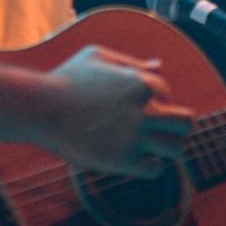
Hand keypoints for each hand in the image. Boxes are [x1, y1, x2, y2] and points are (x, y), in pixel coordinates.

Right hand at [41, 44, 192, 176]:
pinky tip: (137, 159)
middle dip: (178, 125)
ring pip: (176, 149)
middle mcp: (144, 111)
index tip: (136, 104)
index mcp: (141, 83)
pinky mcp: (122, 161)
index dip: (155, 98)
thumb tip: (160, 65)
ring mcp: (134, 138)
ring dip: (167, 148)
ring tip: (151, 147)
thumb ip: (132, 62)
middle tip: (163, 129)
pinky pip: (155, 169)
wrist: (39, 109)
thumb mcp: (97, 56)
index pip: (166, 92)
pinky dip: (151, 165)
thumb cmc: (65, 79)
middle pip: (186, 124)